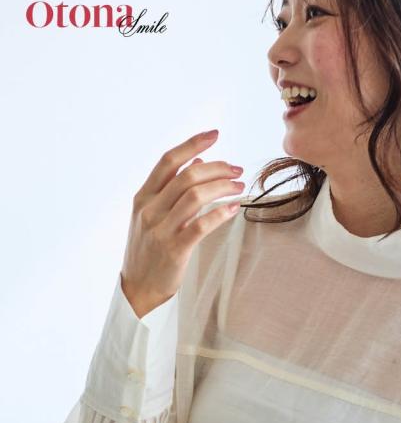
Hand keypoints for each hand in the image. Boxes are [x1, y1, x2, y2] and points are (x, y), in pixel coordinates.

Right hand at [121, 129, 245, 317]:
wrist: (138, 288)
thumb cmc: (149, 249)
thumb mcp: (153, 215)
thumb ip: (171, 189)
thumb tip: (196, 162)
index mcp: (143, 197)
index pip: (168, 161)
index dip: (193, 144)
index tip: (215, 134)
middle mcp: (149, 209)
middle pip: (187, 176)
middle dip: (217, 168)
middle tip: (237, 169)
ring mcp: (161, 229)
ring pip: (195, 196)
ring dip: (223, 187)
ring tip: (240, 187)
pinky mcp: (174, 249)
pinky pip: (201, 225)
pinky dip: (220, 213)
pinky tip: (234, 208)